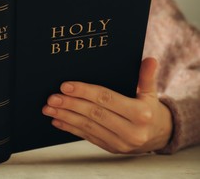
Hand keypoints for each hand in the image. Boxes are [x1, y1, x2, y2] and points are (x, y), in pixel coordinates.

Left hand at [42, 57, 172, 153]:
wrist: (159, 135)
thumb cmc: (150, 109)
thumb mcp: (151, 92)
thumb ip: (146, 76)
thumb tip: (149, 60)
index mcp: (140, 114)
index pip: (106, 99)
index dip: (84, 92)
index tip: (65, 86)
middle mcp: (131, 131)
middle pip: (94, 114)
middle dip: (70, 105)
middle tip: (52, 98)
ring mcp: (120, 143)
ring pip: (87, 127)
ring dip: (65, 117)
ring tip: (48, 109)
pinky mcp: (111, 148)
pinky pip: (87, 137)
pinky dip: (70, 128)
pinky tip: (57, 120)